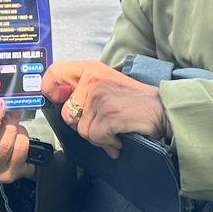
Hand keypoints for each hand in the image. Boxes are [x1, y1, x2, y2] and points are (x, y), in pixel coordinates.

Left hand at [43, 60, 168, 158]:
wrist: (163, 110)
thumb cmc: (135, 101)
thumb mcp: (107, 84)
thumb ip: (83, 89)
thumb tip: (59, 101)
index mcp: (91, 69)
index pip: (55, 72)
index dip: (50, 89)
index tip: (55, 100)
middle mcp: (92, 79)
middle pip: (68, 113)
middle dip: (84, 124)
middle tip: (103, 123)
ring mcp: (99, 97)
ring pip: (82, 130)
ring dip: (99, 136)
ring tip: (116, 129)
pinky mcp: (107, 115)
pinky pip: (95, 137)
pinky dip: (108, 143)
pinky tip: (120, 136)